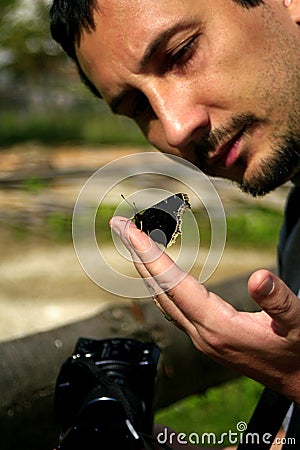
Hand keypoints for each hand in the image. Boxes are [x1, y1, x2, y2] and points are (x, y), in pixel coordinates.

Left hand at [110, 217, 299, 403]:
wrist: (298, 381)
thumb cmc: (298, 353)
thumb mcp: (298, 324)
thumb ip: (279, 302)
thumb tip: (259, 277)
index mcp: (218, 328)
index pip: (173, 284)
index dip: (150, 254)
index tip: (129, 230)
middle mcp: (201, 333)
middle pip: (159, 289)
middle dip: (138, 255)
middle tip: (120, 226)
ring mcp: (200, 337)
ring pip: (162, 298)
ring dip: (146, 267)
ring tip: (135, 241)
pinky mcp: (204, 337)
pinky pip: (171, 306)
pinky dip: (160, 282)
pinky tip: (158, 272)